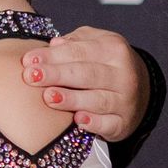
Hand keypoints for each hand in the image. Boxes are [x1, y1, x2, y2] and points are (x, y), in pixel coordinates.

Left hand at [21, 25, 146, 142]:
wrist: (139, 91)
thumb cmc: (106, 65)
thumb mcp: (95, 45)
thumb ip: (74, 43)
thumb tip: (53, 44)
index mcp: (114, 49)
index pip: (80, 51)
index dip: (53, 56)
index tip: (28, 61)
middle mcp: (124, 74)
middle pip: (87, 74)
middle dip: (57, 74)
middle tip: (31, 77)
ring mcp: (125, 100)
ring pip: (98, 100)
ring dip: (72, 99)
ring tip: (48, 97)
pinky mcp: (123, 123)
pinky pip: (108, 124)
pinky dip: (94, 123)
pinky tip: (77, 120)